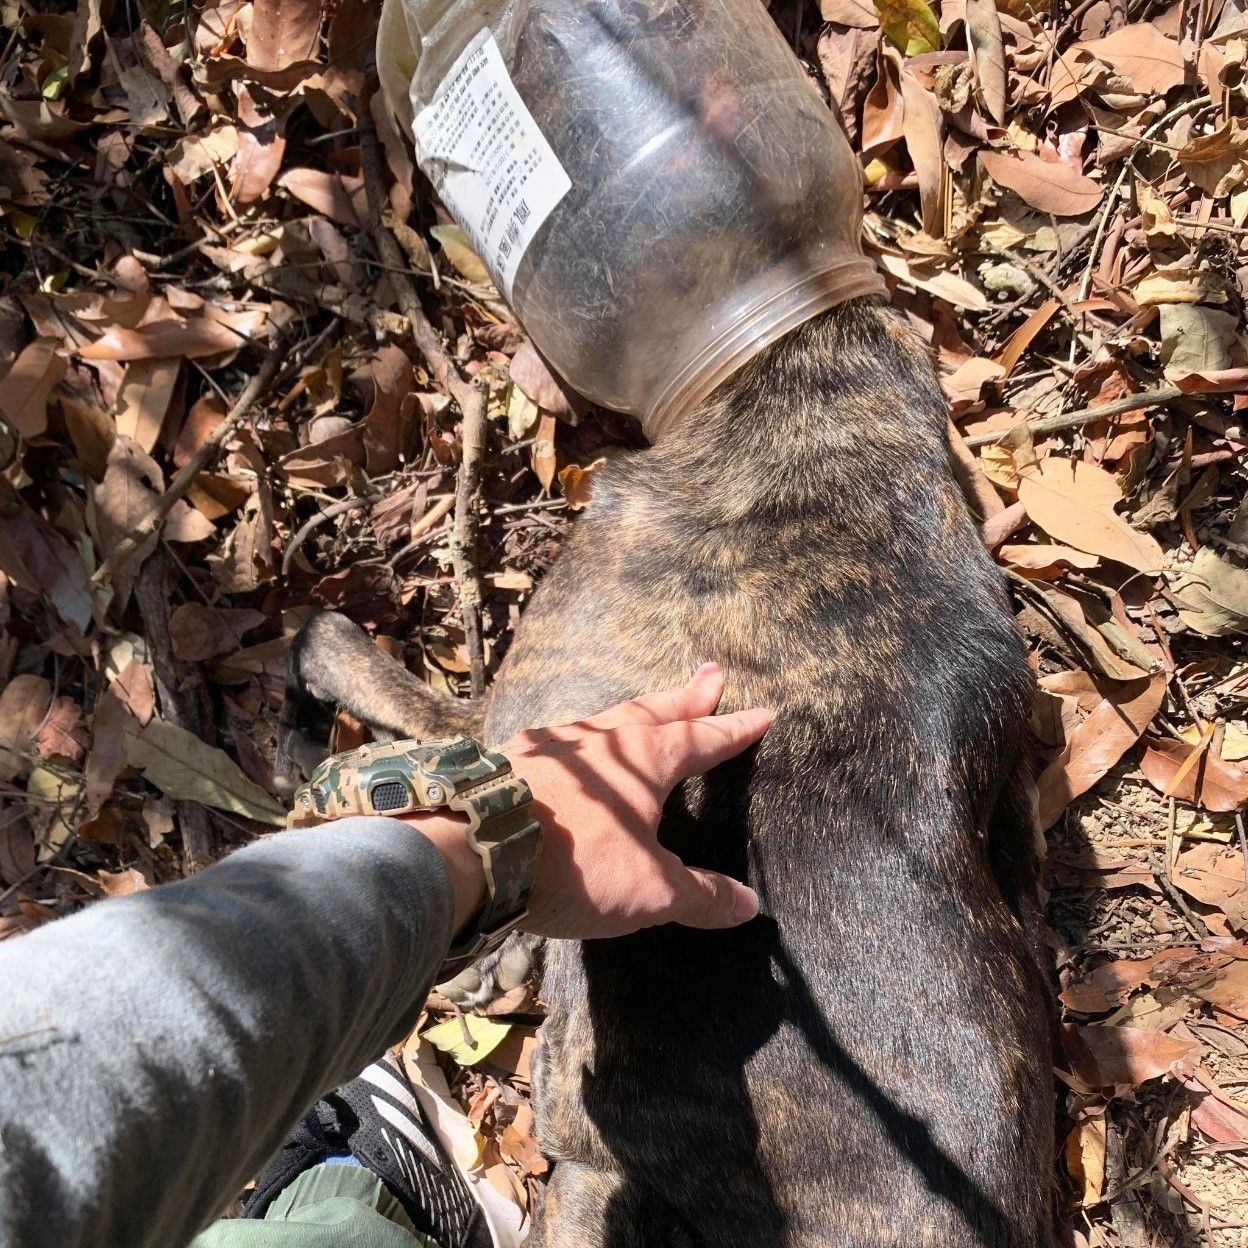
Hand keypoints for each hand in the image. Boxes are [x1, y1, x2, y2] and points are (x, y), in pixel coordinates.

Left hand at [499, 664, 769, 939]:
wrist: (473, 850)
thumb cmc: (574, 864)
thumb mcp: (649, 890)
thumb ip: (699, 896)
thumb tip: (749, 904)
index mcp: (643, 759)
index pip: (700, 738)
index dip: (732, 729)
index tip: (761, 712)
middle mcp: (600, 739)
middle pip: (654, 710)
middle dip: (688, 695)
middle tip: (712, 672)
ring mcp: (552, 745)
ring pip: (605, 719)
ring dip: (633, 712)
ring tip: (644, 709)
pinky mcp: (512, 760)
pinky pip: (562, 741)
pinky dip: (582, 738)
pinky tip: (572, 746)